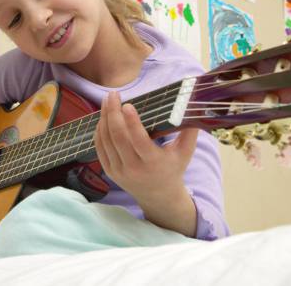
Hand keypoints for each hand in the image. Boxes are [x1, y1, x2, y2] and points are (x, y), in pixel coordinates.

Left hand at [93, 91, 198, 205]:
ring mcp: (119, 171)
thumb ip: (190, 130)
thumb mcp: (185, 152)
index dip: (132, 122)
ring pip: (106, 140)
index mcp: (153, 163)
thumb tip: (191, 105)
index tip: (127, 104)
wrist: (158, 196)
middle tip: (113, 95)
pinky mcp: (109, 171)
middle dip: (112, 113)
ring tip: (107, 101)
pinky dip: (99, 131)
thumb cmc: (173, 168)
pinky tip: (103, 117)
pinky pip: (100, 147)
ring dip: (104, 118)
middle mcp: (134, 169)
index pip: (139, 141)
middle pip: (118, 137)